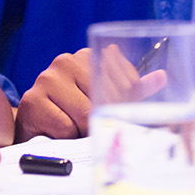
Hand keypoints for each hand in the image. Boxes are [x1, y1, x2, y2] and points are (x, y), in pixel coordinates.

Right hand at [13, 47, 166, 140]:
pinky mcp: (33, 101)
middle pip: (103, 100)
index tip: (110, 115)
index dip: (121, 106)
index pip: (123, 82)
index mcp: (87, 57)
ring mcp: (47, 79)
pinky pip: (65, 127)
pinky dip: (65, 137)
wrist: (33, 126)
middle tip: (90, 126)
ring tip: (73, 129)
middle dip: (100, 120)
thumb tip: (162, 77)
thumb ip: (132, 89)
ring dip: (82, 131)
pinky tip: (56, 131)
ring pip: (84, 115)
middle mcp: (66, 61)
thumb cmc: (71, 112)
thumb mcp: (103, 98)